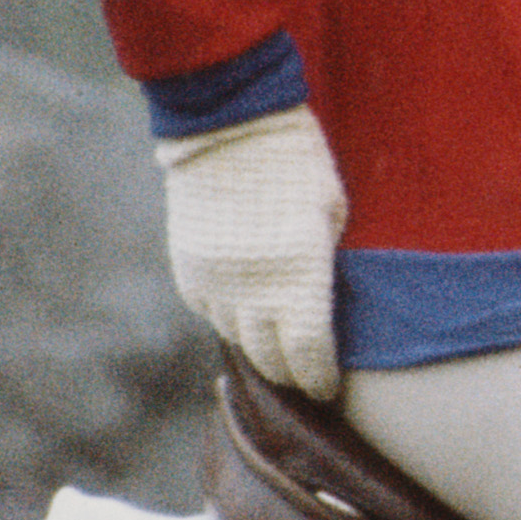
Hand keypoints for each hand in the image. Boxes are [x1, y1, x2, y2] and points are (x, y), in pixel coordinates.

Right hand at [159, 104, 346, 397]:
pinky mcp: (188, 269)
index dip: (320, 380)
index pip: (309, 355)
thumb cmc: (299, 165)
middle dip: (291, 374)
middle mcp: (253, 292)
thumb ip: (326, 264)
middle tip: (306, 380)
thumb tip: (321, 300)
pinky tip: (245, 316)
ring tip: (276, 355)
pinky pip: (210, 310)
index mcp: (299, 280)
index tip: (329, 390)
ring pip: (238, 338)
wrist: (229, 129)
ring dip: (259, 349)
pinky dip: (229, 318)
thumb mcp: (333, 215)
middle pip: (270, 357)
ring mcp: (215, 283)